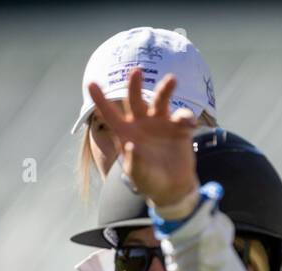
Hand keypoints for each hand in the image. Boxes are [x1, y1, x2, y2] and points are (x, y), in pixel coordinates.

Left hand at [88, 69, 199, 207]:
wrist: (173, 187)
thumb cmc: (150, 181)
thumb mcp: (139, 176)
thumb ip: (134, 163)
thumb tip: (130, 146)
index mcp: (126, 132)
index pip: (110, 114)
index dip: (101, 100)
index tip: (91, 84)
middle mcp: (142, 122)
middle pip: (136, 99)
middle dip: (135, 85)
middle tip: (137, 72)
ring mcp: (161, 123)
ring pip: (161, 100)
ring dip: (165, 89)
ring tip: (172, 80)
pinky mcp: (179, 128)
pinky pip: (183, 117)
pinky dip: (186, 118)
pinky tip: (190, 125)